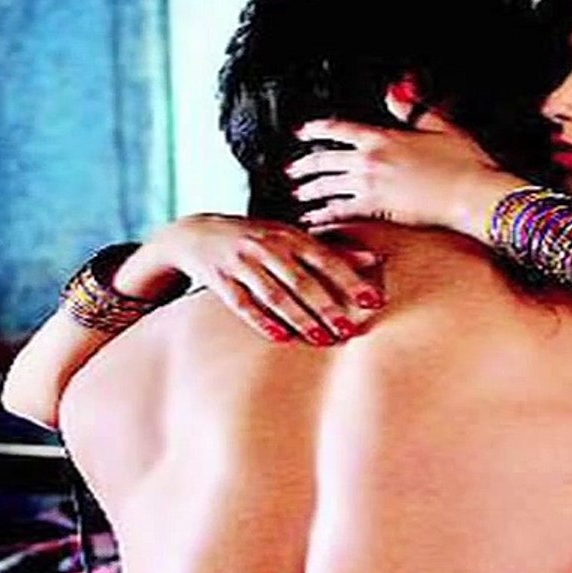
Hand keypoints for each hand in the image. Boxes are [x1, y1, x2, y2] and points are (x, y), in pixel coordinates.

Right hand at [140, 214, 384, 344]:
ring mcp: (241, 263)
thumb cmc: (256, 238)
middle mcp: (266, 246)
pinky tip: (280, 337)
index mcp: (289, 235)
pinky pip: (243, 304)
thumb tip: (375, 258)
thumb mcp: (291, 237)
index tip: (372, 301)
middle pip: (301, 280)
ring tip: (321, 339)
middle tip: (347, 330)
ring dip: (299, 318)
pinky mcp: (220, 280)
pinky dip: (262, 321)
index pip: (326, 258)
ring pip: (274, 295)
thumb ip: (331, 249)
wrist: (196, 233)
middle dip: (326, 306)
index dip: (350, 280)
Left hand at [287, 87, 518, 235]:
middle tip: (293, 170)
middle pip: (325, 159)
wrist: (471, 194)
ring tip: (301, 196)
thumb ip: (410, 109)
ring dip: (311, 191)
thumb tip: (394, 91)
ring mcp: (372, 187)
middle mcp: (371, 161)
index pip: (338, 129)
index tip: (303, 132)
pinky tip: (317, 222)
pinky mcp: (378, 211)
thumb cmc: (463, 163)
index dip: (316, 129)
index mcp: (382, 137)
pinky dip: (325, 217)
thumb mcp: (438, 124)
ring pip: (328, 187)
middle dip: (305, 164)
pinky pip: (341, 213)